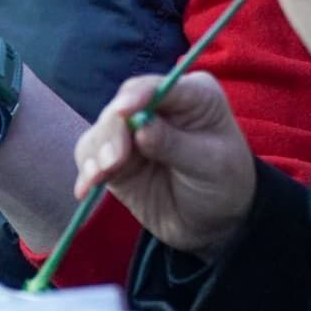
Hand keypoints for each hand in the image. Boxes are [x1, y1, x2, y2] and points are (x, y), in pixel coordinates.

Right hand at [74, 72, 256, 260]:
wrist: (216, 223)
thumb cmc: (224, 183)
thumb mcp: (211, 163)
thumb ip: (174, 144)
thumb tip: (140, 128)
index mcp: (191, 95)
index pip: (157, 87)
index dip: (137, 96)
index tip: (124, 112)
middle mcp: (158, 106)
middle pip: (121, 107)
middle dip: (113, 131)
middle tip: (114, 162)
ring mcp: (133, 132)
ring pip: (101, 130)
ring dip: (97, 152)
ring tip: (99, 176)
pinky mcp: (116, 157)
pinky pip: (91, 156)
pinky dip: (86, 170)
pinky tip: (86, 188)